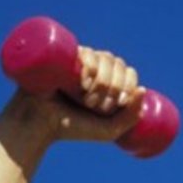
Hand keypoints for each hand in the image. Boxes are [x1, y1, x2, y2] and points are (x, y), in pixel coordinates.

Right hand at [2, 47, 145, 144]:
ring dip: (102, 82)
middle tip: (98, 107)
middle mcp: (97, 67)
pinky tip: (82, 83)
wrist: (39, 124)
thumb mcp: (109, 130)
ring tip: (86, 100)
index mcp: (109, 81)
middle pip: (119, 65)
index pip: (129, 72)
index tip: (120, 103)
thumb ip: (131, 117)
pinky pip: (88, 53)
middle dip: (114, 88)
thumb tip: (143, 90)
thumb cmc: (73, 128)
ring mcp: (82, 60)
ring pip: (106, 58)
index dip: (129, 85)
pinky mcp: (66, 56)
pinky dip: (90, 68)